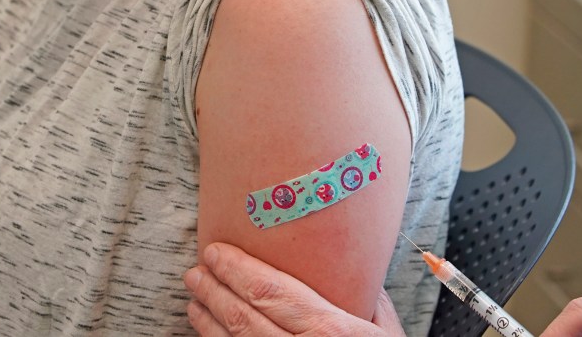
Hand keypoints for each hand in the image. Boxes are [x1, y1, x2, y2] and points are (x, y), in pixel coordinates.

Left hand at [183, 242, 406, 335]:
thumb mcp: (386, 333)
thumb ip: (367, 300)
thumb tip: (354, 269)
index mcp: (329, 331)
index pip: (270, 292)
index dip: (236, 269)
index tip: (216, 252)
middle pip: (243, 316)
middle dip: (214, 289)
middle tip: (196, 270)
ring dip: (208, 318)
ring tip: (195, 297)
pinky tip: (207, 331)